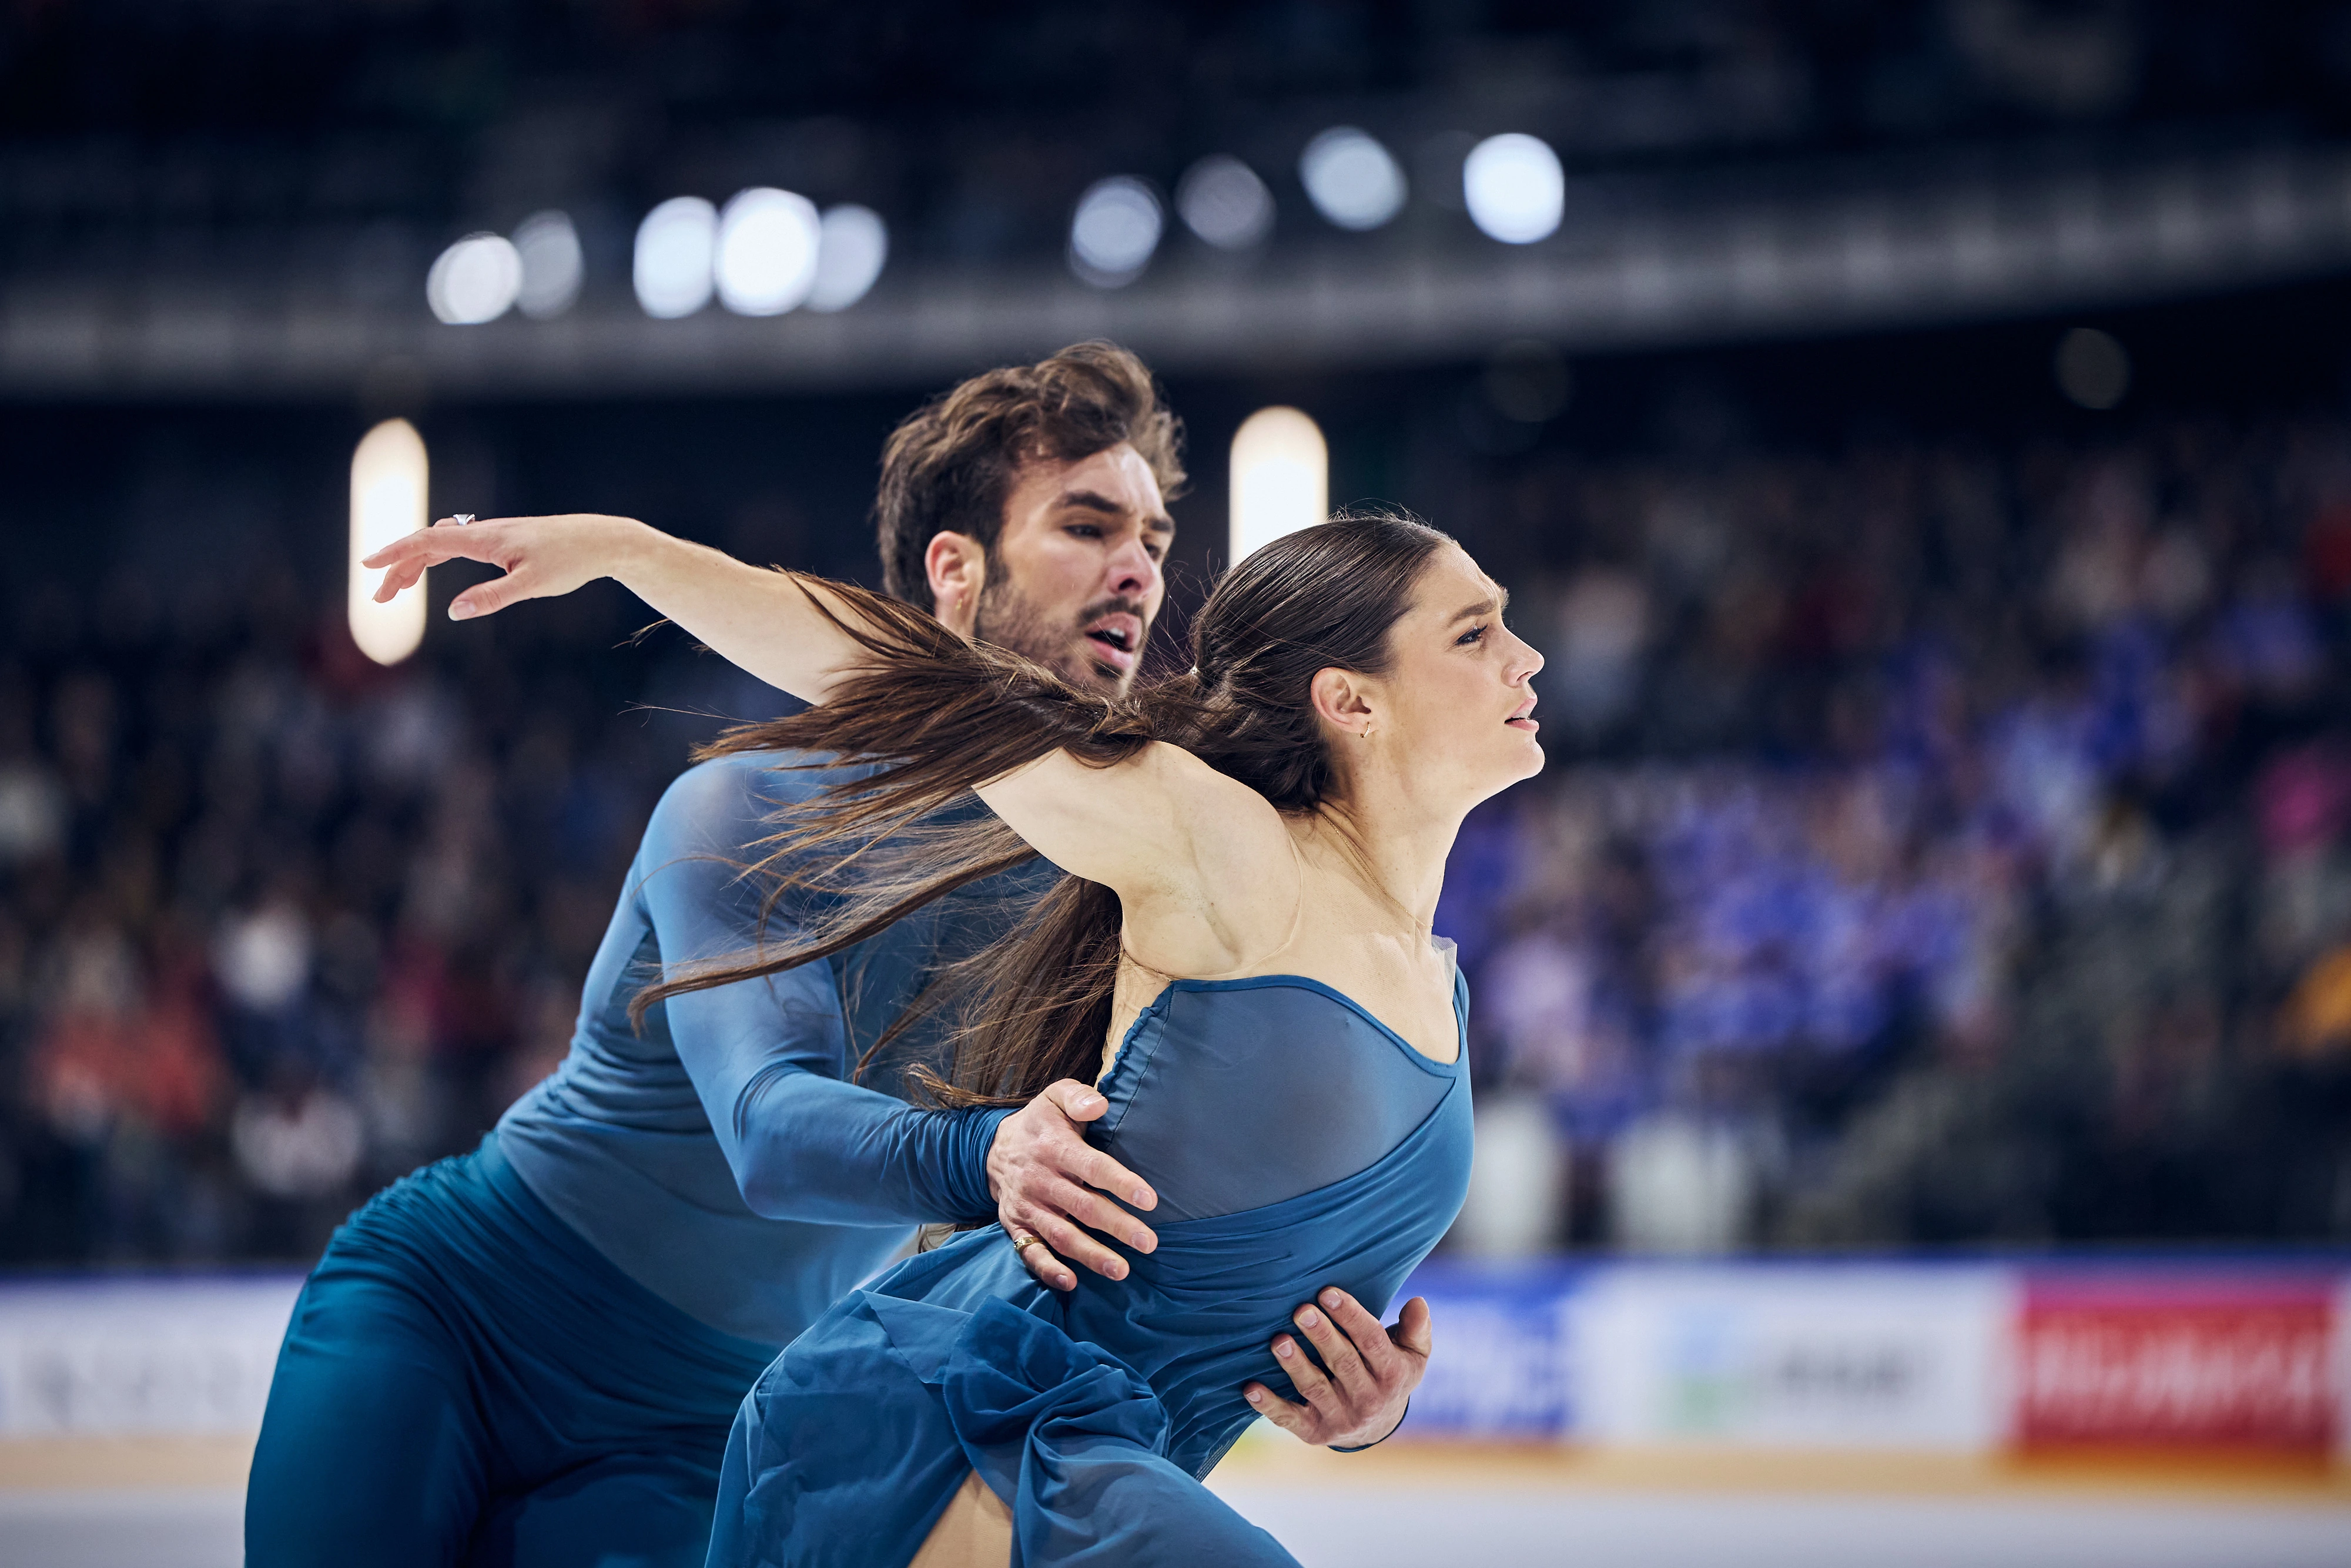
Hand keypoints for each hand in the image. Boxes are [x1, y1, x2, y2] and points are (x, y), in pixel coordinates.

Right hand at [362, 513, 650, 620]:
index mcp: (485, 539)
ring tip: (396, 589)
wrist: (600, 541)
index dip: (395, 552)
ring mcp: (492, 535)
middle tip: (379, 597)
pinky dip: (436, 557)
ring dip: (415, 563)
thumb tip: (455, 611)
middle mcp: (484, 531)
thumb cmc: (570, 562)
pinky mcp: (503, 541)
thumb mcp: (532, 585)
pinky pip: (458, 545)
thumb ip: (493, 597)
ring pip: (441, 544)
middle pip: (427, 544)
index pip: (427, 540)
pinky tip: (431, 569)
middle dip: (399, 567)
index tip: (368, 564)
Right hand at [988, 1080, 1157, 1291]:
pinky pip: (1030, 1251)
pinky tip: (1070, 1282)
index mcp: (1056, 1147)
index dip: (1121, 1183)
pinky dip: (1048, 1269)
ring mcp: (1028, 1207)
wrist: (994, 1148)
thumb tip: (1099, 1105)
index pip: (1093, 1167)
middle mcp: (1041, 1179)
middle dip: (1117, 1226)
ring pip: (1061, 1234)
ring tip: (1121, 1270)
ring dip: (1091, 1254)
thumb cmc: (1041, 1124)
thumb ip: (1078, 1097)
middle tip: (1149, 1243)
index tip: (1150, 1200)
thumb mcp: (1055, 1098)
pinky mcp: (1017, 1226)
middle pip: (1083, 1207)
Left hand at [1242, 1290, 1430, 1449]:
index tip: (1328, 1293)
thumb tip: (1418, 1303)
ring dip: (1295, 1366)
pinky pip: (1289, 1419)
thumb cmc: (1391, 1371)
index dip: (1351, 1317)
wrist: (1377, 1425)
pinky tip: (1250, 1388)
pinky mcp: (1314, 1432)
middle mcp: (1368, 1399)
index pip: (1371, 1342)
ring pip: (1314, 1389)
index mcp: (1392, 1375)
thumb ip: (1416, 1329)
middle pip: (1343, 1364)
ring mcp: (1340, 1418)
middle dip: (1322, 1336)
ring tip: (1278, 1341)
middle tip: (1301, 1310)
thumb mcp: (1413, 1354)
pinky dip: (1269, 1405)